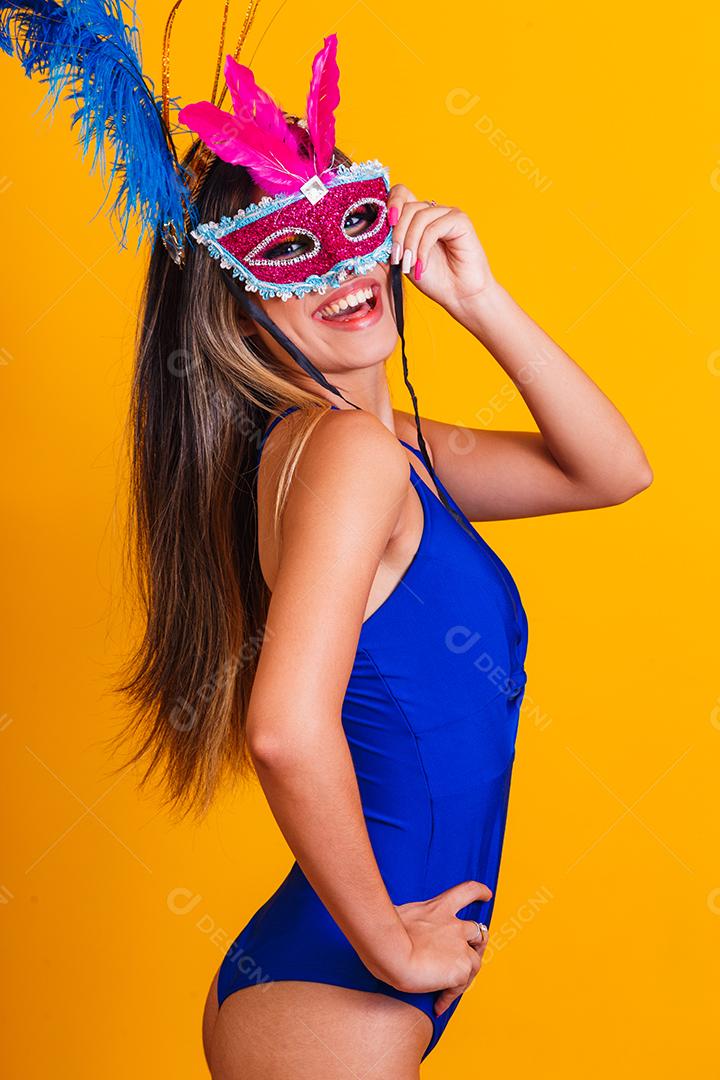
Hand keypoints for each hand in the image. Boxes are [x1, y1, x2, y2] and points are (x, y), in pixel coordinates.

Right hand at [371, 879, 492, 1012]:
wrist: (391, 950)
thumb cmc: (385, 933)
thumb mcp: (399, 915)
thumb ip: (409, 921)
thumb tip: (398, 931)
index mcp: (439, 908)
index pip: (467, 891)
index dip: (479, 892)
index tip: (487, 894)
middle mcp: (454, 926)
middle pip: (479, 932)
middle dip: (479, 943)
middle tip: (474, 952)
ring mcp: (460, 947)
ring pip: (475, 962)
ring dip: (466, 974)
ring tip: (450, 988)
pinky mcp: (461, 969)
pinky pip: (460, 987)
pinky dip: (449, 997)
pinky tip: (437, 1005)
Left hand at [386, 183, 496, 315]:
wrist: (459, 295)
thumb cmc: (435, 279)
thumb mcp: (403, 260)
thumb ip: (389, 243)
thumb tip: (371, 232)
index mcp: (418, 217)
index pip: (401, 193)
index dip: (390, 203)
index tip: (384, 225)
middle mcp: (433, 211)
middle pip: (407, 206)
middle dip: (397, 234)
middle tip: (397, 258)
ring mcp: (448, 214)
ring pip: (419, 216)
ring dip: (410, 243)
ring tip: (409, 265)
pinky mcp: (460, 220)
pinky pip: (433, 227)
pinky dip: (423, 248)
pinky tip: (422, 265)